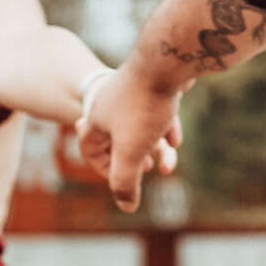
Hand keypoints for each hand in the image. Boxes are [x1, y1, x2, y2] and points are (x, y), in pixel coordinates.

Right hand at [74, 64, 182, 212]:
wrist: (169, 58)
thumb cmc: (144, 106)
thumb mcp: (130, 150)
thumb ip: (125, 182)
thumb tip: (126, 207)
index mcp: (98, 116)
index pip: (90, 147)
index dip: (103, 168)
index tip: (123, 180)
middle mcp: (112, 102)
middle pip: (118, 137)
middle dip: (134, 158)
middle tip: (146, 169)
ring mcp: (134, 91)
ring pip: (141, 125)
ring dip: (154, 145)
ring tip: (169, 159)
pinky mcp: (155, 84)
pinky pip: (156, 110)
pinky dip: (165, 126)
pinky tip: (175, 138)